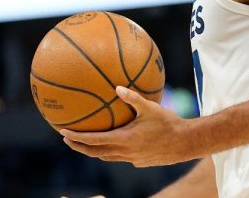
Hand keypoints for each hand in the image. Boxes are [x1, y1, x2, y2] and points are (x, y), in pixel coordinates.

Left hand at [60, 86, 193, 166]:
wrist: (185, 143)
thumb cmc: (169, 123)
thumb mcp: (151, 107)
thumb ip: (133, 97)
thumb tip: (117, 87)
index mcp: (124, 139)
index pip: (94, 140)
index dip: (77, 137)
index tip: (63, 132)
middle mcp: (124, 152)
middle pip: (94, 153)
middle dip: (78, 146)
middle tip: (66, 138)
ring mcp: (131, 159)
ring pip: (106, 157)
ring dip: (92, 151)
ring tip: (83, 143)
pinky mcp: (139, 162)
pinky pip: (118, 158)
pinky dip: (109, 152)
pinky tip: (112, 144)